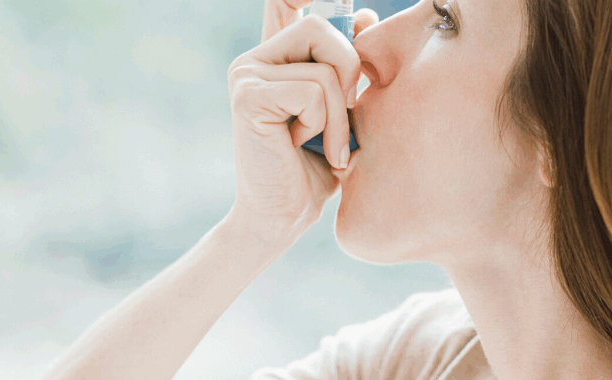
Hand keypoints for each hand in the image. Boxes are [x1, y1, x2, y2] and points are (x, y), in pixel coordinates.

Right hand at [226, 1, 376, 233]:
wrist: (283, 216)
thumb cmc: (317, 167)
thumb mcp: (343, 108)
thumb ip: (348, 65)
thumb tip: (365, 16)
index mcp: (277, 57)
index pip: (285, 0)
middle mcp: (256, 58)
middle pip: (323, 27)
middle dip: (350, 71)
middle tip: (343, 117)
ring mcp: (246, 73)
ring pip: (325, 67)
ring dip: (340, 115)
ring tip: (326, 145)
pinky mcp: (247, 95)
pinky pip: (313, 91)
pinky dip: (324, 125)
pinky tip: (304, 147)